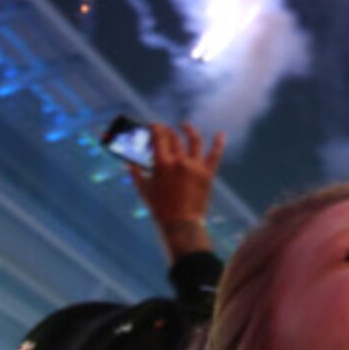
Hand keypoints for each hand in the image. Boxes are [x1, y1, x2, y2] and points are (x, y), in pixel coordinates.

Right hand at [133, 121, 225, 261]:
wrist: (181, 224)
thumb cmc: (160, 208)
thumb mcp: (145, 190)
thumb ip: (136, 174)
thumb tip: (128, 164)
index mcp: (162, 163)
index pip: (159, 137)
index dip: (156, 128)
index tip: (154, 125)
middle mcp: (179, 161)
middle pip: (174, 138)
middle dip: (167, 131)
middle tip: (165, 131)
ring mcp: (195, 166)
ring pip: (194, 140)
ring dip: (189, 130)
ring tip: (185, 126)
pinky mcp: (207, 173)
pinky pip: (215, 154)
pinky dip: (219, 143)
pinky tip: (220, 134)